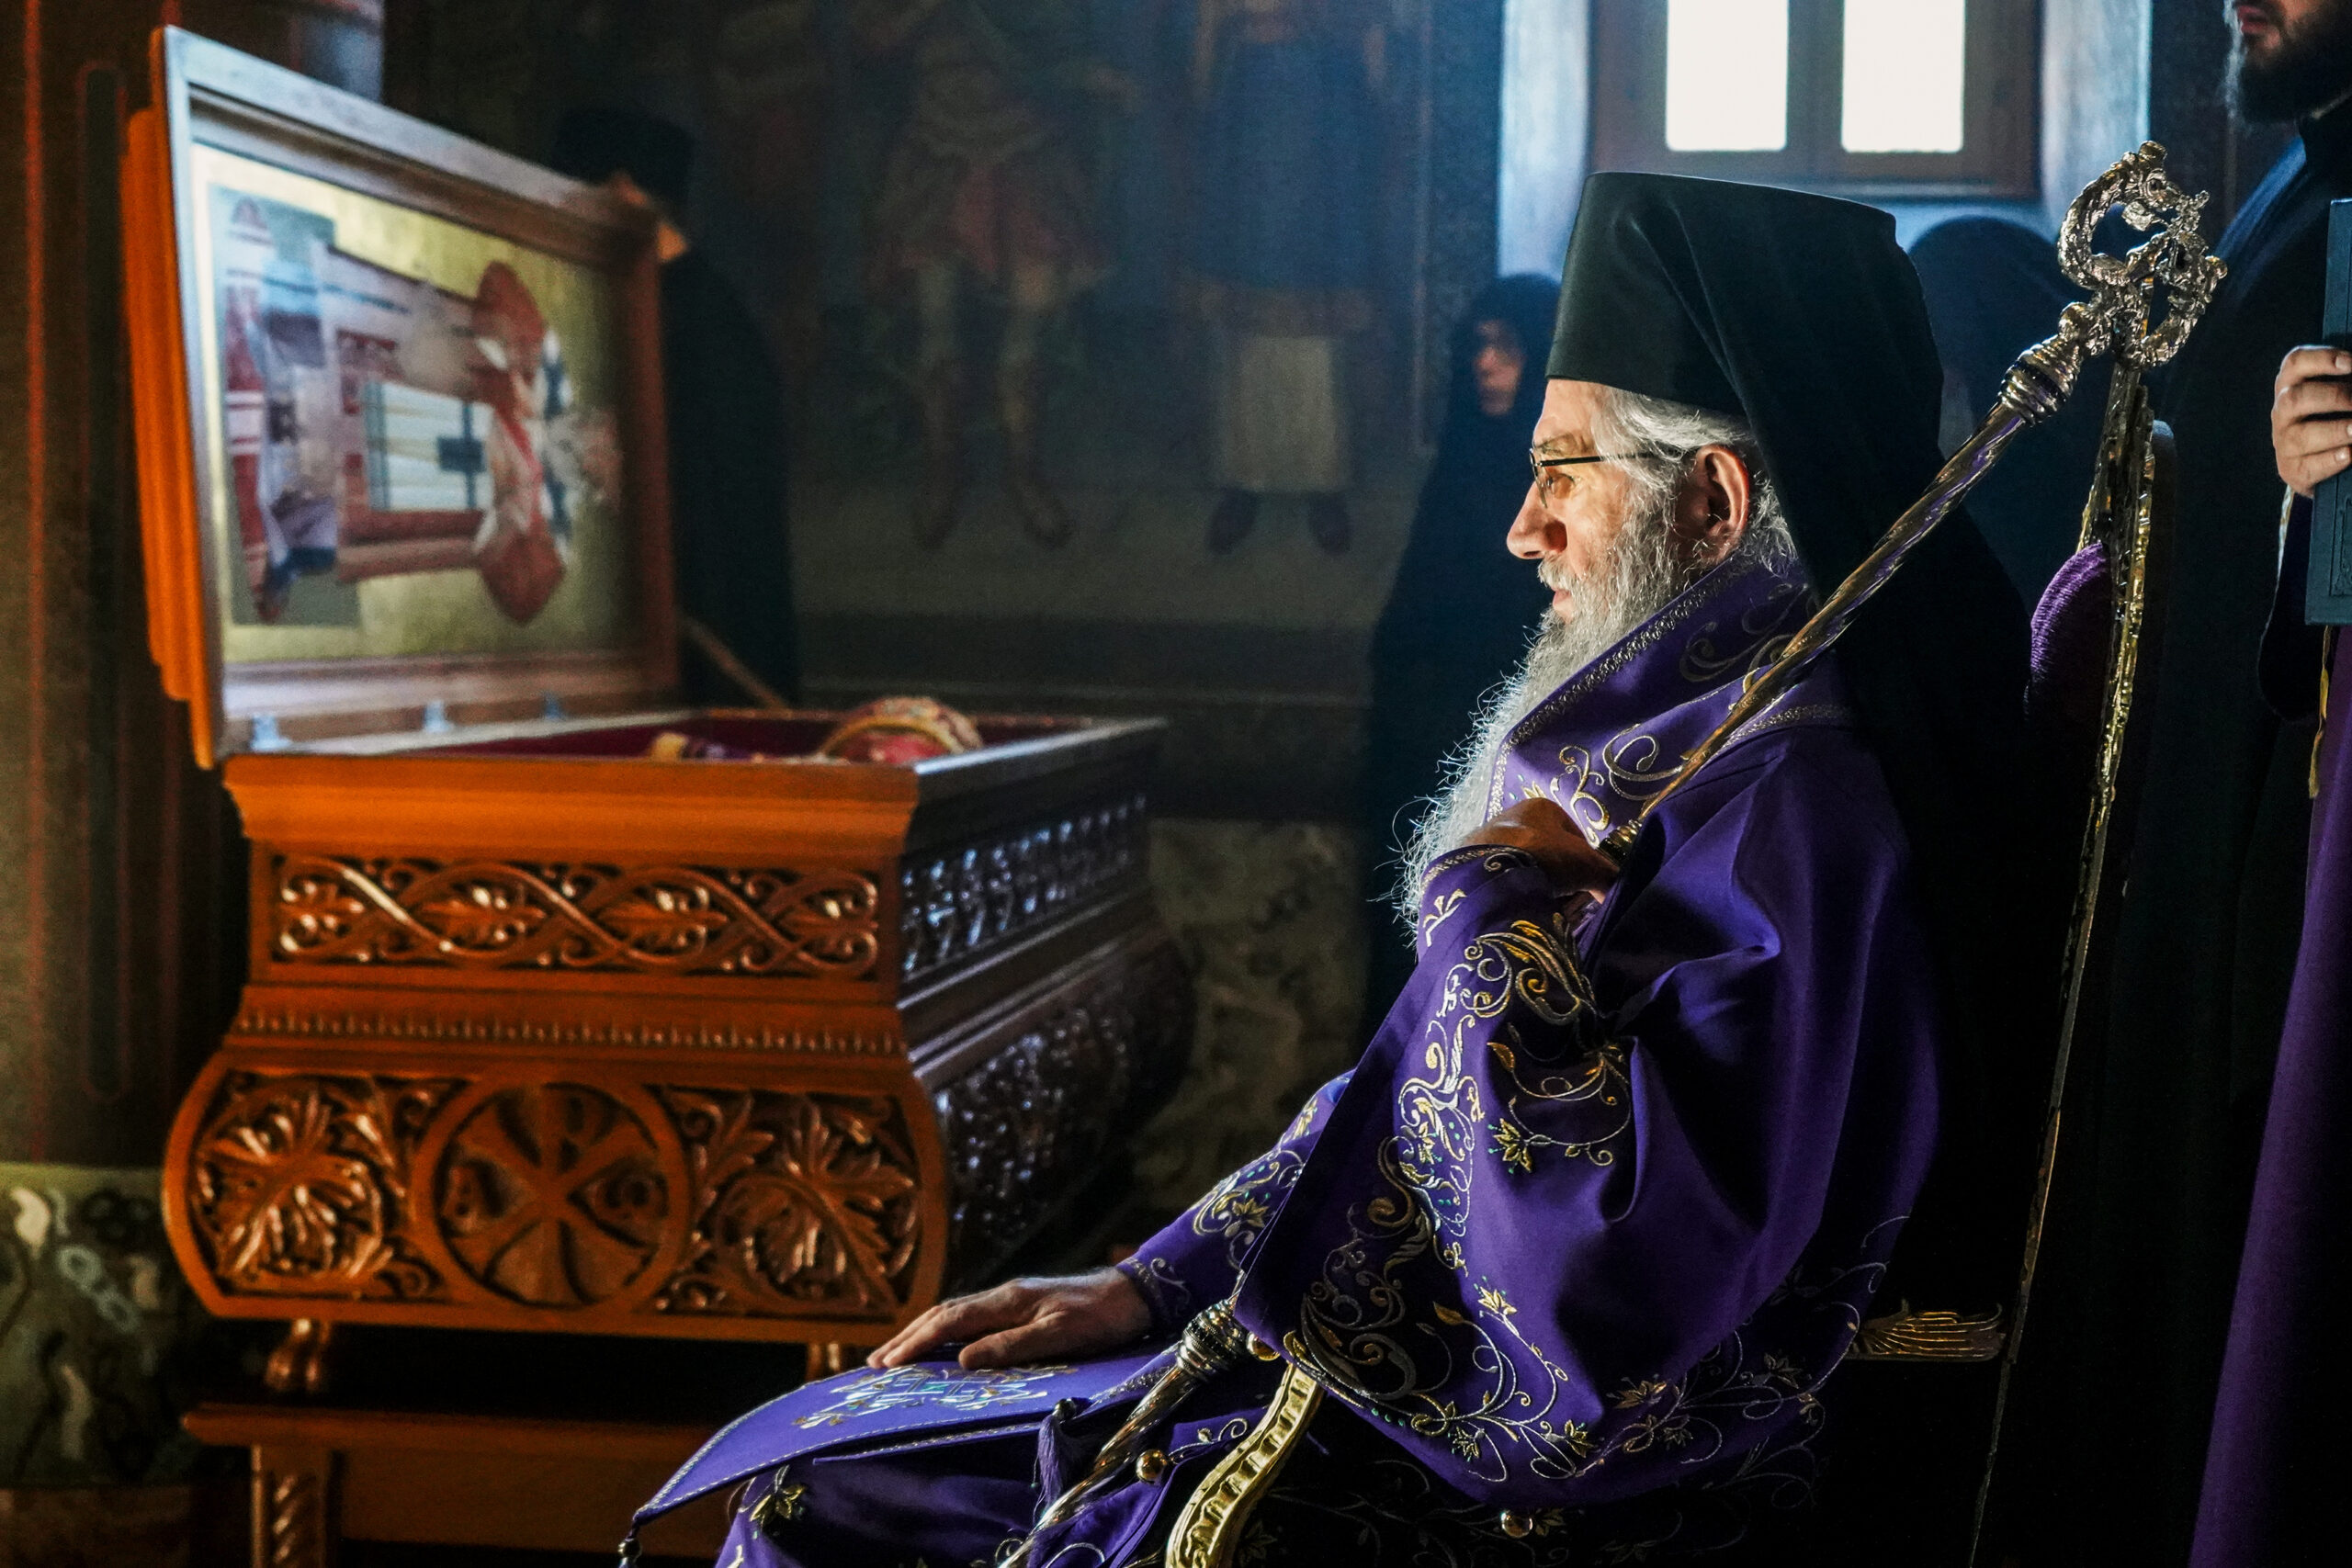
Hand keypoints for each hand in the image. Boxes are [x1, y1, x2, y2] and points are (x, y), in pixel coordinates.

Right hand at [868, 1269, 1151, 1370]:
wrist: (1135, 1294)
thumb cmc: (1101, 1317)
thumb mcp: (1060, 1334)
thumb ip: (1012, 1345)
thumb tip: (964, 1360)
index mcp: (1008, 1300)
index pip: (950, 1321)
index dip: (916, 1342)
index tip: (888, 1363)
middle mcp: (1004, 1296)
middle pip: (945, 1314)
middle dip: (909, 1337)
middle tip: (876, 1362)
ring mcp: (1013, 1299)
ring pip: (956, 1314)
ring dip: (924, 1332)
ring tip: (898, 1352)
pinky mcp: (1024, 1306)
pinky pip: (973, 1318)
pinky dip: (947, 1331)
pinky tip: (945, 1343)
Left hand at [1473, 798, 1619, 898]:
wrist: (1492, 873)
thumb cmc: (1546, 856)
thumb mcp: (1588, 864)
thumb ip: (1607, 874)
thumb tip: (1614, 892)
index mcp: (1541, 807)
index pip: (1574, 835)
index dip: (1584, 862)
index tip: (1587, 886)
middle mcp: (1512, 816)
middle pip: (1548, 852)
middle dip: (1559, 877)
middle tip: (1566, 900)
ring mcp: (1488, 838)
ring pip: (1524, 866)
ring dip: (1536, 885)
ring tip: (1543, 906)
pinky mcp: (1470, 862)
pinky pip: (1502, 879)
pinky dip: (1513, 893)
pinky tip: (1519, 907)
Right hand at [2273, 345, 2351, 496]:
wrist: (2321, 460)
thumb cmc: (2335, 417)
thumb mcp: (2338, 394)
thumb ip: (2347, 382)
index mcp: (2292, 385)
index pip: (2295, 363)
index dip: (2322, 359)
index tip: (2350, 363)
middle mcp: (2282, 412)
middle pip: (2295, 398)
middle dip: (2333, 397)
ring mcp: (2284, 442)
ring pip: (2300, 435)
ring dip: (2335, 431)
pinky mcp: (2292, 469)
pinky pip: (2309, 466)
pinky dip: (2331, 460)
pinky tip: (2349, 454)